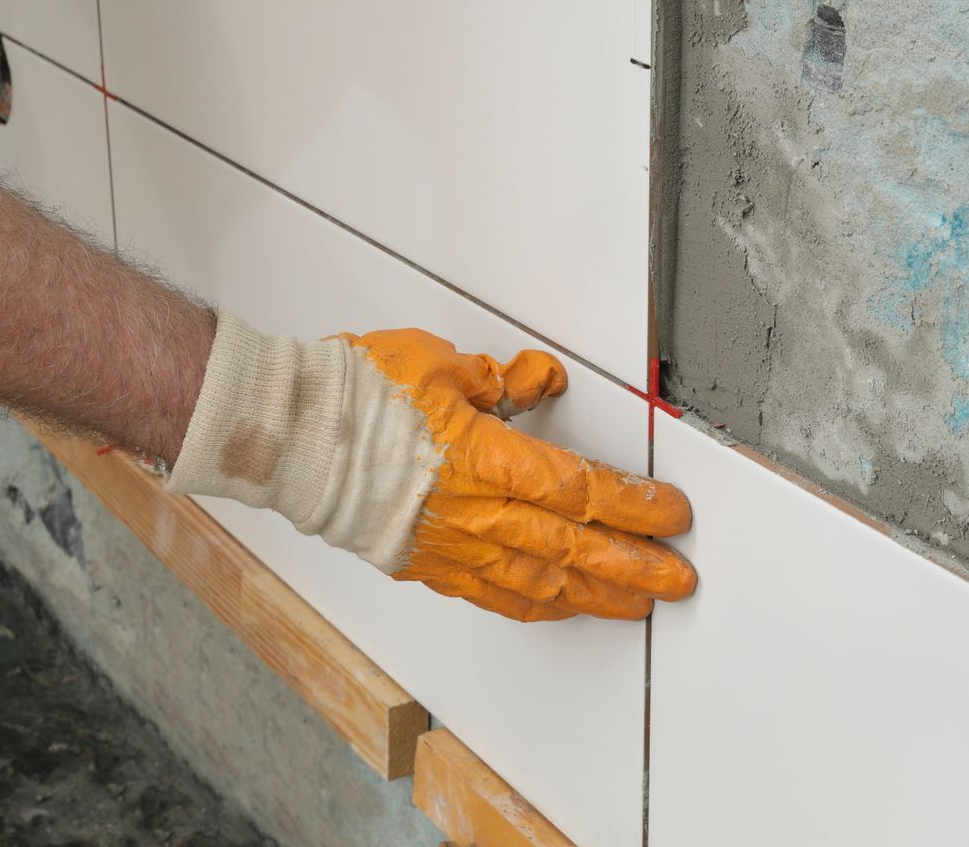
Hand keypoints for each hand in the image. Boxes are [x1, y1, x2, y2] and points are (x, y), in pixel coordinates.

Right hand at [167, 316, 696, 621]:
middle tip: (676, 580)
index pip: (579, 490)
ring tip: (635, 603)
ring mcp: (450, 545)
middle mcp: (475, 511)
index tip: (670, 515)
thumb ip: (500, 379)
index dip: (634, 507)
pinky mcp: (425, 562)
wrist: (292, 438)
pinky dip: (536, 604)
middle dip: (633, 566)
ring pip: (538, 583)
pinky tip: (560, 606)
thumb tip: (541, 380)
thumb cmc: (356, 396)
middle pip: (571, 549)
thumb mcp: (440, 363)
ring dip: (594, 595)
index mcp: (486, 458)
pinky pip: (493, 594)